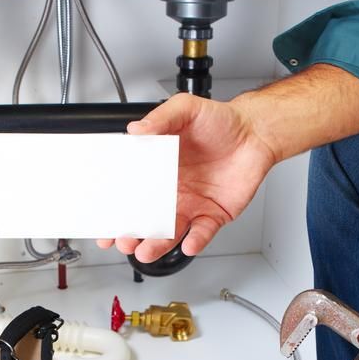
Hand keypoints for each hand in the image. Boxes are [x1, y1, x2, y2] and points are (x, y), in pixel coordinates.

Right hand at [96, 92, 278, 261]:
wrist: (255, 133)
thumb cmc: (221, 121)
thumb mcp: (186, 109)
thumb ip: (161, 118)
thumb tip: (137, 129)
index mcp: (158, 169)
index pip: (130, 193)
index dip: (116, 210)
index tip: (104, 223)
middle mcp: (172, 191)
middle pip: (145, 220)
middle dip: (131, 235)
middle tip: (122, 241)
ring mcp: (191, 205)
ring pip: (169, 232)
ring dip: (156, 244)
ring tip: (145, 250)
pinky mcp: (213, 215)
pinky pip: (201, 233)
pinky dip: (194, 242)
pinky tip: (187, 244)